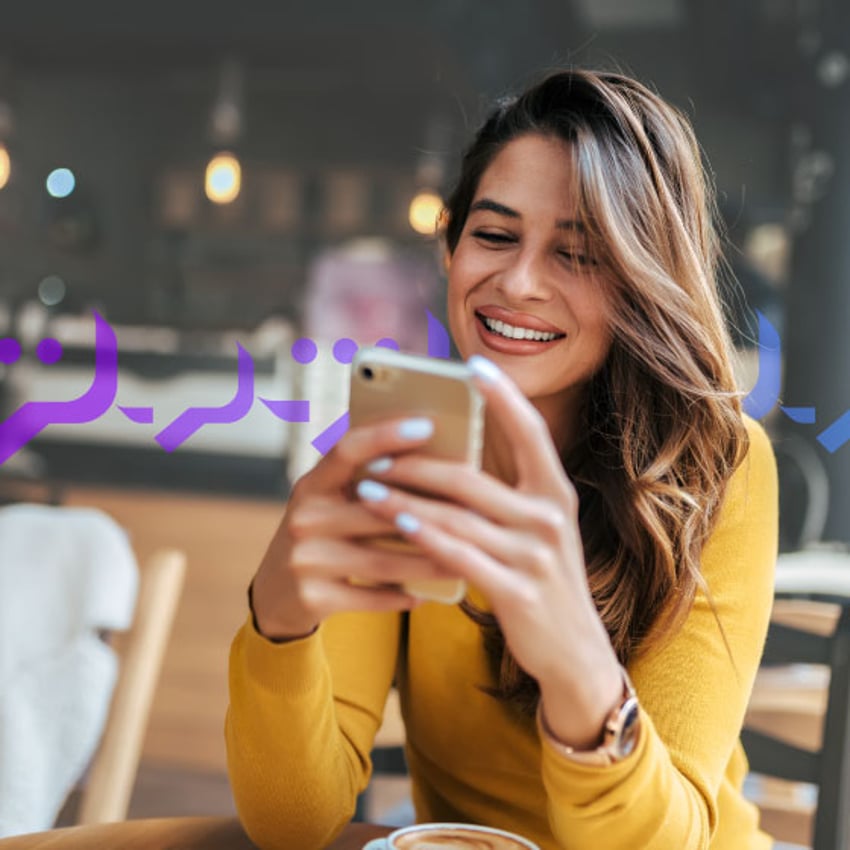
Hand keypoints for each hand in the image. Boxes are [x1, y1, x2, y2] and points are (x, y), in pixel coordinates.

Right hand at [250, 416, 456, 640]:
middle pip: (375, 510)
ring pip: (381, 559)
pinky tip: (429, 596)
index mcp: (312, 484)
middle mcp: (303, 517)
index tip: (426, 425)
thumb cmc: (323, 537)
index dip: (384, 434)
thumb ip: (366, 482)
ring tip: (465, 560)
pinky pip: (371, 597)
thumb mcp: (331, 503)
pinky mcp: (311, 598)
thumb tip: (434, 455)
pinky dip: (402, 597)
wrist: (276, 595)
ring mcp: (303, 559)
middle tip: (475, 511)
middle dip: (428, 513)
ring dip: (428, 562)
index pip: (347, 449)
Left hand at [355, 357, 621, 745]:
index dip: (503, 396)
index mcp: (555, 492)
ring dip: (406, 499)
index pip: (530, 432)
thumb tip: (454, 450)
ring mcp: (536, 555)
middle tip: (375, 450)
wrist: (574, 651)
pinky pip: (460, 556)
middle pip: (473, 477)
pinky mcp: (518, 590)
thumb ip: (505, 491)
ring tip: (368, 485)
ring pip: (458, 516)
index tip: (472, 365)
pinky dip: (424, 537)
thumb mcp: (536, 528)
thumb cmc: (542, 577)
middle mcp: (550, 517)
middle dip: (418, 461)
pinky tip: (395, 523)